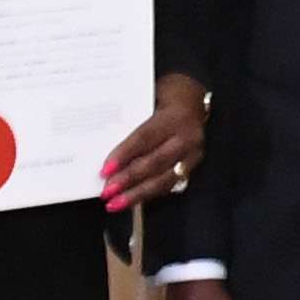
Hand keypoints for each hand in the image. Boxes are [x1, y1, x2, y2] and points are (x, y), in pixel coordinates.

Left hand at [102, 75, 208, 213]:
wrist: (195, 98)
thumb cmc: (165, 95)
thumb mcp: (149, 97)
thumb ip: (132, 119)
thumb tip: (104, 144)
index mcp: (175, 117)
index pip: (145, 138)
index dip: (124, 155)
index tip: (104, 170)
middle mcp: (187, 138)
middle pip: (154, 162)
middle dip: (128, 180)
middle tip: (107, 193)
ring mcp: (193, 155)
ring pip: (163, 180)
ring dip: (137, 194)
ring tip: (115, 204)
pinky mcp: (194, 167)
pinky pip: (169, 184)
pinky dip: (148, 193)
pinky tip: (131, 200)